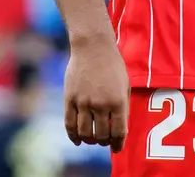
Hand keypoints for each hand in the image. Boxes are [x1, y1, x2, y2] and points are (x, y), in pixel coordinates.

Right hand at [63, 37, 129, 151]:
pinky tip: (78, 139)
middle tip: (104, 140)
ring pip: (85, 133)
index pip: (119, 132)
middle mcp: (101, 104)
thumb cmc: (112, 65)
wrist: (93, 46)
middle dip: (104, 141)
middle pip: (101, 135)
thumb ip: (123, 108)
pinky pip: (70, 124)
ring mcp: (83, 102)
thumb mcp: (125, 86)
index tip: (117, 149)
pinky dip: (73, 136)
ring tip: (92, 138)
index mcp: (118, 101)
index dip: (118, 144)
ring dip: (90, 139)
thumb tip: (119, 130)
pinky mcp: (70, 98)